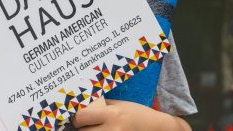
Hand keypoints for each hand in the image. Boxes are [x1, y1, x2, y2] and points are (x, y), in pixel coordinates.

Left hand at [71, 99, 188, 130]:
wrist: (155, 128)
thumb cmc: (136, 113)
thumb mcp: (118, 104)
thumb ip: (100, 105)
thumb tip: (80, 104)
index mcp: (112, 115)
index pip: (81, 117)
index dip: (77, 116)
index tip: (79, 114)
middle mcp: (112, 130)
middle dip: (81, 127)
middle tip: (86, 122)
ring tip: (95, 126)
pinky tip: (100, 130)